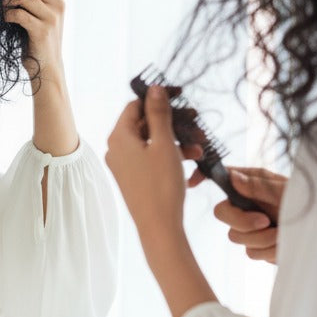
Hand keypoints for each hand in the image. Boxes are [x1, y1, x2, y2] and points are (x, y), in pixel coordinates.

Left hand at [0, 0, 65, 79]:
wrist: (46, 66)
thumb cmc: (35, 37)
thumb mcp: (37, 11)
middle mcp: (58, 2)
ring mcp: (52, 16)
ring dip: (6, 0)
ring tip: (3, 10)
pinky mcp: (43, 30)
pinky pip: (18, 13)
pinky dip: (7, 14)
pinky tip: (6, 21)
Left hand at [105, 86, 200, 239]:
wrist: (158, 227)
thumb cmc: (161, 185)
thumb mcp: (164, 144)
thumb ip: (159, 114)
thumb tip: (154, 88)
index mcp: (119, 136)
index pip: (136, 105)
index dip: (159, 99)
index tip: (181, 96)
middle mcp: (116, 149)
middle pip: (145, 124)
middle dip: (174, 123)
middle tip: (197, 122)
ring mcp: (124, 164)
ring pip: (152, 142)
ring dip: (177, 140)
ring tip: (200, 146)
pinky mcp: (133, 178)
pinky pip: (151, 157)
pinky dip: (170, 155)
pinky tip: (192, 160)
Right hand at [203, 167, 284, 263]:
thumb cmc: (313, 204)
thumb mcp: (287, 191)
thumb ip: (258, 186)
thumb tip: (233, 176)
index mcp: (251, 183)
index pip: (220, 177)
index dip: (203, 177)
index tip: (194, 183)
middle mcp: (247, 204)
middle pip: (222, 214)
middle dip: (243, 222)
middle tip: (266, 221)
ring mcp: (251, 226)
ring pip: (236, 238)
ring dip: (263, 239)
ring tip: (285, 234)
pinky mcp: (258, 246)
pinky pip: (252, 253)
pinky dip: (270, 251)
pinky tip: (284, 245)